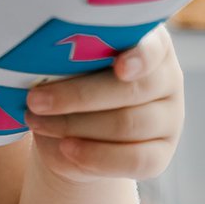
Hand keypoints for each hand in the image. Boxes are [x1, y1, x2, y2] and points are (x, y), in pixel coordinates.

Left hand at [23, 25, 183, 184]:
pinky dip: (96, 156)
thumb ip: (73, 55)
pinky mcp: (162, 154)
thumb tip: (46, 56)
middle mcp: (167, 78)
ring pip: (128, 125)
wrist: (75, 126)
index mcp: (150, 43)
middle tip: (35, 99)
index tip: (118, 66)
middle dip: (77, 96)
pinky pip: (135, 160)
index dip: (139, 57)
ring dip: (75, 125)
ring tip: (38, 121)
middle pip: (131, 91)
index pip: (153, 48)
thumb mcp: (72, 59)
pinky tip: (66, 148)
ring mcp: (169, 118)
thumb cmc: (71, 76)